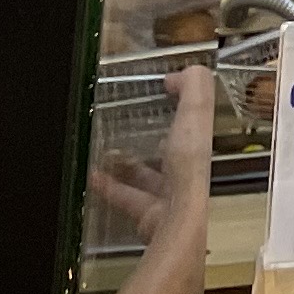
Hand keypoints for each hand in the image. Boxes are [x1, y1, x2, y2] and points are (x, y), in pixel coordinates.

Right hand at [89, 66, 213, 245]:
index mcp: (201, 147)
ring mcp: (170, 197)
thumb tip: (182, 72)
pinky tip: (92, 178)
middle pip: (170, 153)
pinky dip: (108, 188)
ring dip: (125, 165)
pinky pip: (126, 199)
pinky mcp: (148, 216)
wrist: (176, 221)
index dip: (183, 105)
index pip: (195, 123)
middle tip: (126, 126)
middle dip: (150, 140)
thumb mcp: (196, 115)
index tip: (164, 91)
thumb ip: (194, 88)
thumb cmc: (187, 168)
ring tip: (103, 150)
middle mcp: (189, 172)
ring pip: (146, 178)